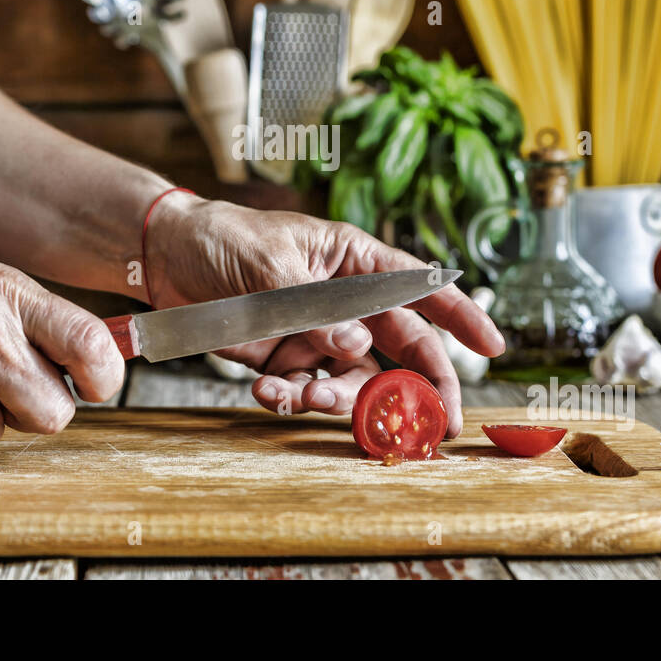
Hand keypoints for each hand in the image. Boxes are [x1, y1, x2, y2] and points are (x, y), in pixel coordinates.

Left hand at [145, 195, 503, 436]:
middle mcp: (345, 303)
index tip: (494, 345)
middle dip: (421, 386)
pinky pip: (306, 390)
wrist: (167, 258)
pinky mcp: (286, 359)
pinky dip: (292, 400)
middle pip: (400, 348)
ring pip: (354, 380)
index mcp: (355, 262)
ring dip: (341, 398)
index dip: (461, 317)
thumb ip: (314, 309)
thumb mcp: (272, 264)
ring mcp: (318, 334)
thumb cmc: (226, 237)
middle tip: (436, 423)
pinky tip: (268, 392)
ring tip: (310, 397)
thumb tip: (354, 345)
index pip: (419, 289)